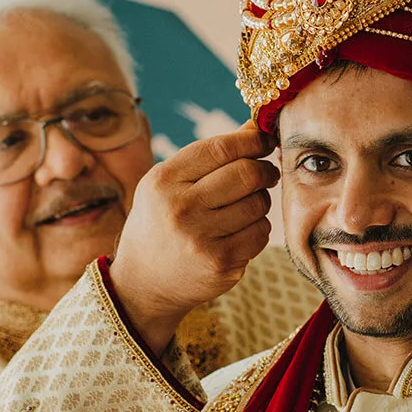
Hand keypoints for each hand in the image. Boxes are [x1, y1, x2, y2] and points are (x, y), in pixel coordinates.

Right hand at [109, 127, 278, 350]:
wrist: (144, 283)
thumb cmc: (161, 222)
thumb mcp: (169, 184)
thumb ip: (209, 156)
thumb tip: (255, 128)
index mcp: (163, 181)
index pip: (221, 148)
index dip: (252, 140)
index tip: (265, 140)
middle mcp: (180, 209)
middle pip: (247, 174)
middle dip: (265, 170)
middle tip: (267, 172)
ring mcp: (201, 240)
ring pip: (259, 204)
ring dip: (261, 202)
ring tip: (245, 206)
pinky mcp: (222, 264)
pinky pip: (261, 233)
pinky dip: (258, 228)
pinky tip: (240, 232)